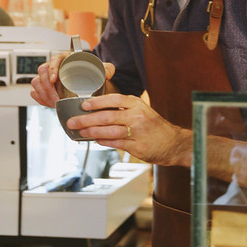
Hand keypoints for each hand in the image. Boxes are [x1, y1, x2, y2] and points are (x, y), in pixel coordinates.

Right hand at [30, 55, 115, 107]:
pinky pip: (35, 92)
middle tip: (56, 99)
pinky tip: (48, 103)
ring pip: (37, 83)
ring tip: (54, 103)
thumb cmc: (90, 72)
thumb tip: (108, 74)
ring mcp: (46, 76)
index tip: (53, 79)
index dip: (51, 69)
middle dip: (47, 88)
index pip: (53, 60)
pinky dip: (40, 98)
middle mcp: (53, 66)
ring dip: (43, 94)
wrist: (86, 81)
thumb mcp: (101, 69)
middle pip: (42, 72)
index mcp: (64, 58)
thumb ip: (108, 69)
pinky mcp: (43, 87)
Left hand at [65, 92, 191, 166]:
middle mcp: (137, 116)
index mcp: (137, 104)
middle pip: (107, 116)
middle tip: (73, 121)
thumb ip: (123, 109)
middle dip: (87, 119)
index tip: (84, 104)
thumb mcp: (141, 110)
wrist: (173, 143)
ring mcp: (137, 132)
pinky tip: (95, 140)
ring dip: (92, 131)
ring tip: (81, 132)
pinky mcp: (137, 146)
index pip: (114, 99)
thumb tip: (98, 110)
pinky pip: (116, 143)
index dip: (98, 102)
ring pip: (110, 131)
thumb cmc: (154, 126)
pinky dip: (103, 141)